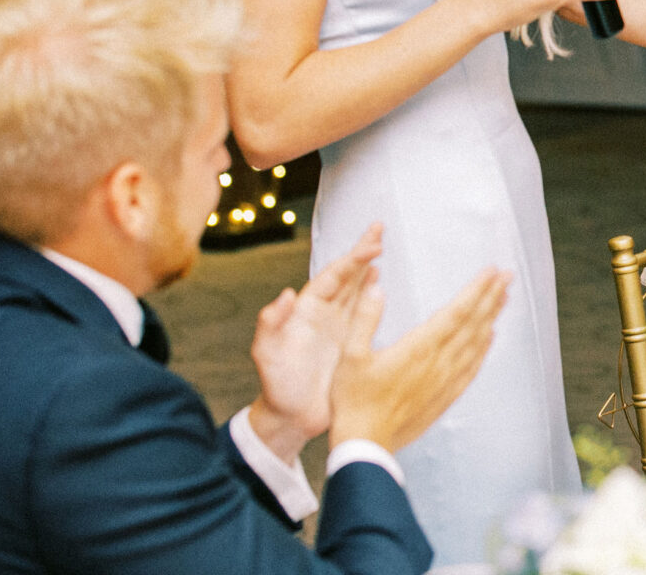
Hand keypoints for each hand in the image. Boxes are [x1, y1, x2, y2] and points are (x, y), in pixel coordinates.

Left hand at [247, 224, 383, 462]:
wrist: (291, 417)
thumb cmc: (276, 385)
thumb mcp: (267, 354)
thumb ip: (271, 324)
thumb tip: (285, 294)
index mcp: (306, 310)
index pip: (333, 276)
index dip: (352, 259)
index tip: (372, 245)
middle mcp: (323, 313)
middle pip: (346, 274)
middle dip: (361, 251)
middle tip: (378, 228)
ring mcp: (337, 327)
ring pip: (356, 288)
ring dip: (367, 267)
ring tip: (379, 246)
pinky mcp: (350, 342)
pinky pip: (363, 311)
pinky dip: (371, 293)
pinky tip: (378, 282)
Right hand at [328, 267, 510, 452]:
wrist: (365, 446)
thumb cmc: (353, 401)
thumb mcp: (350, 356)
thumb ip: (365, 318)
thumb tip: (377, 287)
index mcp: (418, 348)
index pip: (456, 312)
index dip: (476, 290)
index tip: (492, 271)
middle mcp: (437, 363)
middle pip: (472, 324)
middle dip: (491, 297)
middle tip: (509, 275)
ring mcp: (444, 381)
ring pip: (476, 344)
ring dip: (491, 318)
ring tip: (503, 298)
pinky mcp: (444, 397)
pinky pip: (471, 369)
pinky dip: (483, 350)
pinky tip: (489, 338)